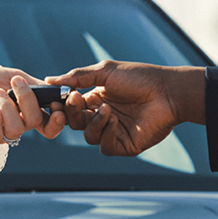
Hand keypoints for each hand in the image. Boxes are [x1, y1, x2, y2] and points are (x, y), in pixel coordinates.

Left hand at [0, 65, 64, 142]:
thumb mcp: (8, 75)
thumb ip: (31, 83)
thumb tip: (54, 90)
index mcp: (26, 109)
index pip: (49, 122)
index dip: (57, 119)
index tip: (56, 106)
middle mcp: (17, 121)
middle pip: (35, 121)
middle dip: (28, 101)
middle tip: (16, 83)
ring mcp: (1, 130)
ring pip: (17, 129)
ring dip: (8, 108)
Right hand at [46, 60, 205, 155]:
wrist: (167, 92)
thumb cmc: (140, 78)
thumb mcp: (105, 72)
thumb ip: (77, 77)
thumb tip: (49, 80)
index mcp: (96, 98)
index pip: (71, 107)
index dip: (64, 104)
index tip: (58, 98)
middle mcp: (103, 116)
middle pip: (75, 123)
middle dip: (72, 113)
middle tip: (75, 100)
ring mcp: (113, 131)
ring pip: (88, 136)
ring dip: (94, 122)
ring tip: (108, 109)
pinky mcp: (124, 145)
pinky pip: (104, 146)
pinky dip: (106, 134)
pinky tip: (115, 121)